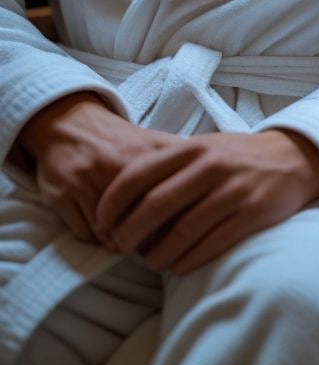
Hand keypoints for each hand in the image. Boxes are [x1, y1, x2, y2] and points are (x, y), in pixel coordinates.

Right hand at [16, 93, 172, 245]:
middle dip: (146, 237)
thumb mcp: (153, 145)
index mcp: (147, 153)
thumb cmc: (117, 142)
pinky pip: (86, 234)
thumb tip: (208, 191)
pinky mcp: (64, 194)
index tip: (176, 229)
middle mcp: (118, 164)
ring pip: (111, 232)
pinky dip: (95, 238)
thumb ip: (180, 165)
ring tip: (124, 235)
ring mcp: (88, 180)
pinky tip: (102, 227)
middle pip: (140, 220)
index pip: (169, 199)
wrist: (71, 124)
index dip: (174, 222)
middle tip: (149, 240)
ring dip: (119, 240)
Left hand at [93, 129, 318, 274]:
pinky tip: (178, 266)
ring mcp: (232, 190)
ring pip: (181, 232)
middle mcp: (210, 166)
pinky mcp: (252, 213)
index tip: (100, 224)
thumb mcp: (203, 148)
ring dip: (157, 254)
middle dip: (128, 233)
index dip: (112, 204)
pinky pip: (209, 246)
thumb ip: (168, 166)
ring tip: (150, 261)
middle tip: (119, 247)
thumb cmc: (237, 158)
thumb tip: (123, 200)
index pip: (137, 175)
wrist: (294, 158)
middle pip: (154, 206)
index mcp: (192, 148)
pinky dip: (186, 261)